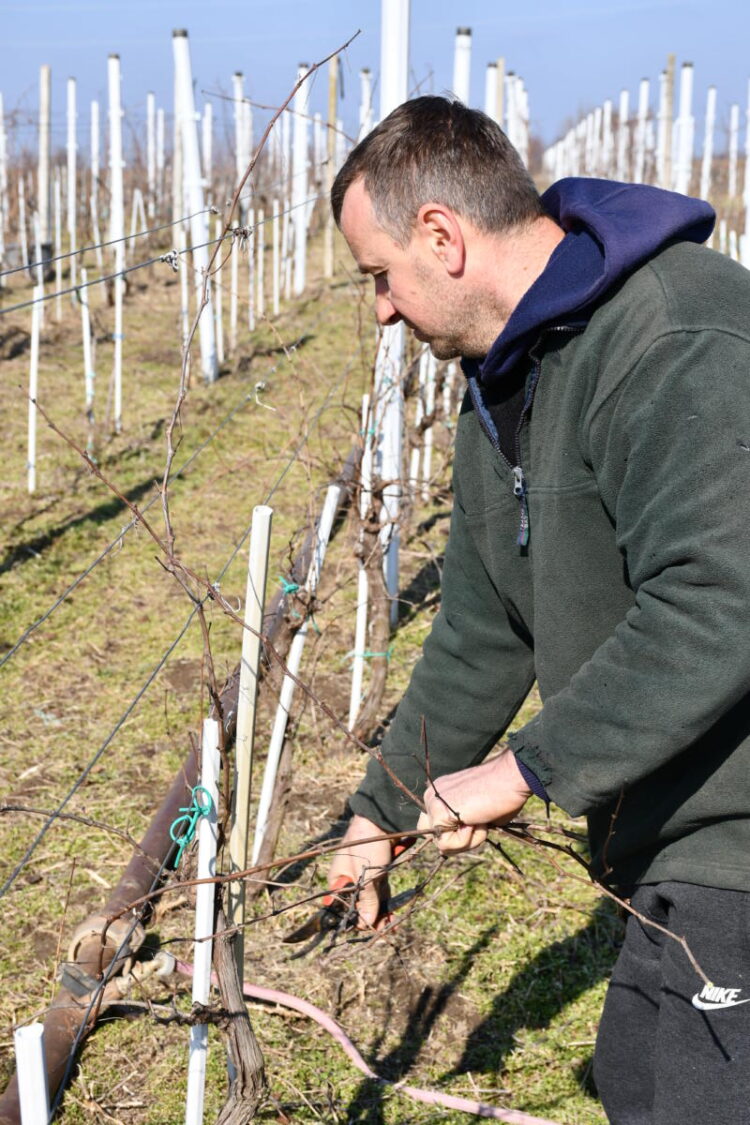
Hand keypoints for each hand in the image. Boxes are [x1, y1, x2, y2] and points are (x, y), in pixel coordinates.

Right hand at [327, 814, 392, 929]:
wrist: (380, 819)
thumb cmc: (366, 844)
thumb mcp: (367, 875)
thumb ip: (367, 899)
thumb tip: (366, 923)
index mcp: (337, 881)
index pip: (342, 908)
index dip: (354, 920)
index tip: (368, 928)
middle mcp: (348, 881)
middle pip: (358, 906)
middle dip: (370, 919)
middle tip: (385, 930)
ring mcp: (363, 876)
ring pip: (370, 901)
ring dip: (380, 913)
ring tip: (391, 925)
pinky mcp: (376, 872)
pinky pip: (379, 892)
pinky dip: (385, 902)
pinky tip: (392, 914)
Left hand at [416, 750, 530, 855]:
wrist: (510, 776)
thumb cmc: (503, 792)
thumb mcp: (478, 811)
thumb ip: (462, 823)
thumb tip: (453, 843)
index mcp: (441, 793)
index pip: (438, 828)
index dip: (460, 833)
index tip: (478, 817)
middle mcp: (432, 796)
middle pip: (438, 838)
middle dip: (461, 840)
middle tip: (479, 821)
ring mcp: (432, 804)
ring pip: (442, 844)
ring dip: (468, 839)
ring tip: (481, 818)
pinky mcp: (438, 813)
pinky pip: (446, 845)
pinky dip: (467, 839)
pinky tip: (476, 818)